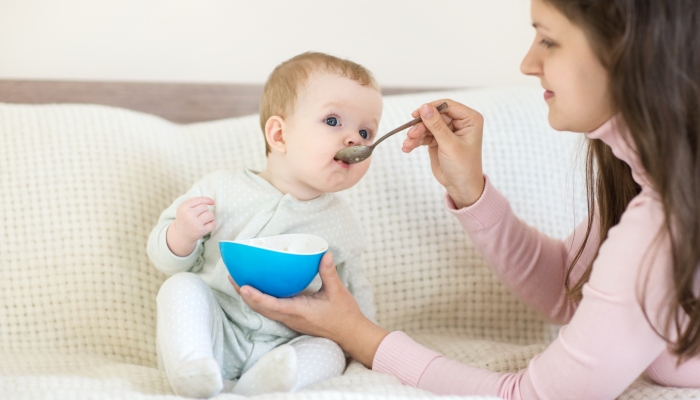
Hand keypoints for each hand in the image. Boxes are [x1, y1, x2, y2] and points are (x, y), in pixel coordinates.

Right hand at [166, 196, 215, 256]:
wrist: (180, 235)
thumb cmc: (185, 219)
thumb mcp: (185, 208)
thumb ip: (196, 201)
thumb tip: (213, 202)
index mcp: (184, 207)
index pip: (200, 200)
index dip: (208, 200)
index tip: (213, 202)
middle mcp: (188, 214)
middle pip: (205, 207)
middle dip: (205, 211)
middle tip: (198, 217)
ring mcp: (195, 223)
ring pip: (210, 214)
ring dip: (209, 217)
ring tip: (203, 221)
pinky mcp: (201, 231)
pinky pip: (213, 224)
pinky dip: (212, 224)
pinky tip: (205, 226)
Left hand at [229, 252, 388, 366]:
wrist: (349, 335)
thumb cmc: (344, 315)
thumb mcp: (338, 292)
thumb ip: (328, 272)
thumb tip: (324, 253)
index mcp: (298, 311)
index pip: (272, 305)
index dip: (256, 296)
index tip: (243, 286)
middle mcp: (290, 317)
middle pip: (260, 308)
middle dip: (245, 294)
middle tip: (232, 276)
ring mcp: (289, 320)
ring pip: (263, 310)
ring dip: (250, 297)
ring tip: (239, 281)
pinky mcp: (291, 319)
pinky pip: (270, 310)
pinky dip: (259, 300)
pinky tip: (257, 289)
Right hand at [402, 100, 484, 207]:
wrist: (461, 186)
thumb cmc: (463, 167)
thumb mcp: (449, 145)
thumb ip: (436, 126)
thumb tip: (425, 107)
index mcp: (469, 119)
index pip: (447, 106)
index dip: (431, 108)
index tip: (416, 114)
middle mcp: (459, 122)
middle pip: (434, 115)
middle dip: (421, 125)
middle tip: (410, 134)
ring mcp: (447, 131)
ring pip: (427, 125)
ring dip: (416, 134)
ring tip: (408, 144)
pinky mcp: (438, 139)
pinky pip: (424, 135)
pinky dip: (415, 141)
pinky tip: (407, 147)